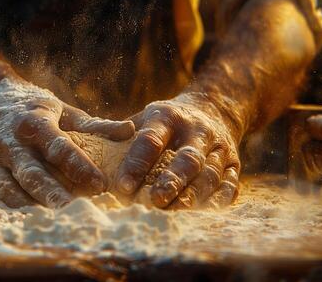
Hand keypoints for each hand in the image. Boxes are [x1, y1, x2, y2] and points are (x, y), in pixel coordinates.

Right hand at [0, 78, 134, 207]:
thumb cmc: (36, 109)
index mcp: (33, 122)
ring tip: (53, 221)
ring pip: (10, 189)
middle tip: (74, 211)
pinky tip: (32, 220)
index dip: (79, 166)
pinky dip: (12, 209)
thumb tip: (130, 131)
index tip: (100, 184)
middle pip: (32, 173)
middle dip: (52, 194)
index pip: (58, 147)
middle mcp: (10, 142)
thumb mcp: (65, 111)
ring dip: (31, 206)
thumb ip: (96, 125)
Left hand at [115, 93, 241, 208]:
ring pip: (209, 174)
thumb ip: (121, 134)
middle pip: (187, 159)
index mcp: (168, 116)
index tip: (122, 186)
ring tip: (174, 212)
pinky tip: (203, 213)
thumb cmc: (167, 121)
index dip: (136, 163)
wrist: (214, 108)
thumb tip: (88, 155)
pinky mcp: (234, 163)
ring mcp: (219, 147)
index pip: (151, 140)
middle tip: (154, 200)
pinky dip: (218, 200)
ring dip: (192, 195)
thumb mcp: (145, 116)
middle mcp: (197, 130)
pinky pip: (230, 184)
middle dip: (171, 181)